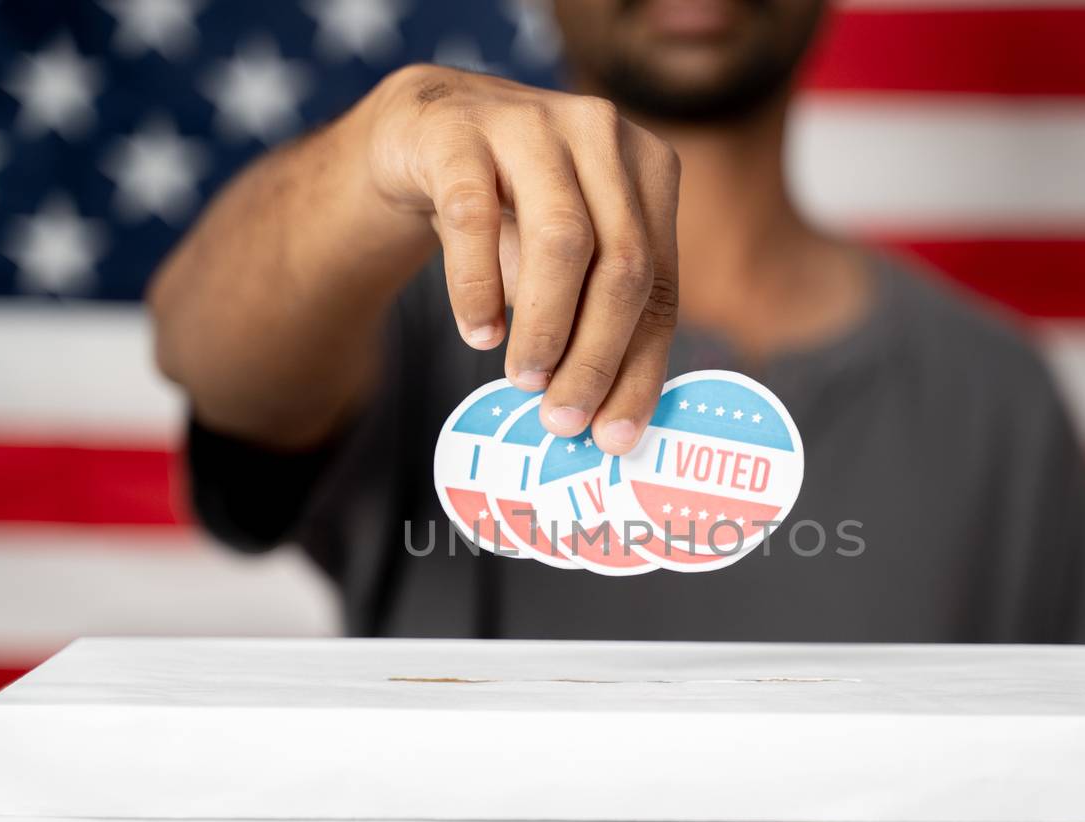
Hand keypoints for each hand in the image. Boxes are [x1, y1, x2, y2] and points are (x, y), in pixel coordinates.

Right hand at [361, 65, 679, 453]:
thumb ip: (593, 317)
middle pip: (622, 264)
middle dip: (596, 356)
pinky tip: (478, 332)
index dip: (640, 369)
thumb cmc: (510, 210)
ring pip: (562, 239)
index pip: (661, 287)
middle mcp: (603, 135)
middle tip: (563, 418)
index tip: (613, 437)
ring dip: (545, 326)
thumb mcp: (566, 258)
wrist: (423, 131)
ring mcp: (532, 122)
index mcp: (651, 170)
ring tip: (523, 379)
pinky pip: (474, 217)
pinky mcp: (459, 129)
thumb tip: (604, 416)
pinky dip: (476, 287)